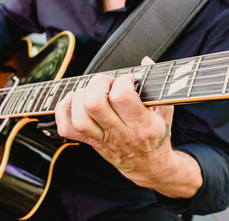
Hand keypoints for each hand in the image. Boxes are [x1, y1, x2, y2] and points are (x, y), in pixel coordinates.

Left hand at [55, 70, 174, 184]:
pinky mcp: (90, 142)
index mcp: (142, 125)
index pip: (122, 97)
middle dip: (98, 84)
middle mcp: (120, 133)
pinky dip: (64, 109)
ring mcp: (102, 139)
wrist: (149, 167)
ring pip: (79, 117)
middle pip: (94, 104)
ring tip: (93, 91)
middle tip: (108, 83)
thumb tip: (146, 61)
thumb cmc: (156, 136)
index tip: (128, 80)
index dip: (122, 81)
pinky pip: (67, 128)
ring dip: (81, 96)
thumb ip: (157, 86)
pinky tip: (74, 99)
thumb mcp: (165, 111)